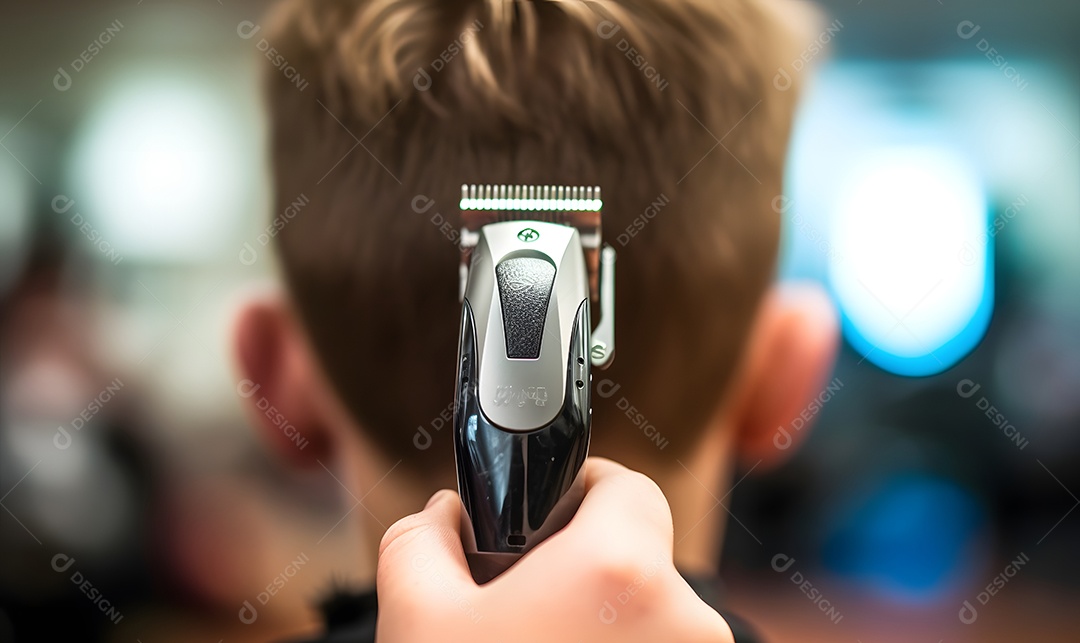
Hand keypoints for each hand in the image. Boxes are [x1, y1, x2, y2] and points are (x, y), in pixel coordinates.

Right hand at [376, 457, 733, 641]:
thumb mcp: (415, 620)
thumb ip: (420, 542)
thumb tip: (439, 518)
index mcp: (621, 575)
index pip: (629, 486)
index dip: (584, 489)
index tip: (550, 512)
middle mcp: (686, 622)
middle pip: (643, 555)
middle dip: (589, 566)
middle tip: (529, 601)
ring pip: (657, 615)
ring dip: (612, 619)